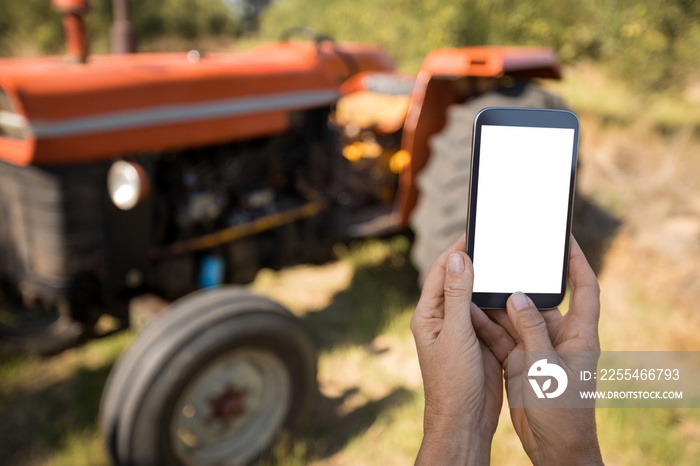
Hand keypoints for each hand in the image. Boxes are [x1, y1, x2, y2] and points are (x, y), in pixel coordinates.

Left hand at [410, 234, 506, 464]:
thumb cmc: (452, 380)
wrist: (466, 420)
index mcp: (429, 314)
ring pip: (480, 299)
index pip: (442, 273)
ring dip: (493, 285)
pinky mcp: (482, 342)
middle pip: (462, 282)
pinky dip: (504, 307)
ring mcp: (464, 330)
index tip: (474, 232)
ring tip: (510, 264)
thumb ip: (458, 296)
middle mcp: (444, 319)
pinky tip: (517, 295)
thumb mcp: (456, 333)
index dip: (458, 251)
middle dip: (479, 264)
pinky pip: (494, 317)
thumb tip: (460, 259)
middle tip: (498, 244)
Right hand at [477, 236, 603, 465]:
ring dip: (496, 305)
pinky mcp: (520, 362)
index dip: (578, 261)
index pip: (584, 287)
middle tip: (499, 260)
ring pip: (514, 318)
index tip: (566, 238)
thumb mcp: (547, 366)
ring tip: (476, 283)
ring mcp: (537, 349)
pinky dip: (486, 327)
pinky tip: (469, 313)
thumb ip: (532, 329)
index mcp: (579, 333)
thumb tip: (517, 296)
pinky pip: (501, 337)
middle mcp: (558, 336)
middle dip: (519, 283)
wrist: (554, 447)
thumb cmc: (563, 409)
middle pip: (538, 300)